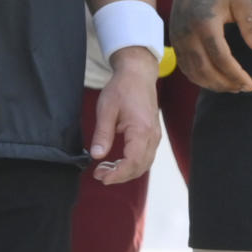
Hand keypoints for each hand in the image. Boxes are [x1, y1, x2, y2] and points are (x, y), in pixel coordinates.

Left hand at [89, 48, 160, 183]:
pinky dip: (132, 164)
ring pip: (144, 164)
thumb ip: (102, 134)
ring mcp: (155, 136)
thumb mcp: (106, 109)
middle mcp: (152, 136)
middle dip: (119, 176)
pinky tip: (117, 161)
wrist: (138, 74)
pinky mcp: (152, 135)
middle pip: (140, 167)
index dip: (117, 174)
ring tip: (105, 169)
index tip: (101, 177)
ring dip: (125, 171)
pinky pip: (145, 157)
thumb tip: (97, 156)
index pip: (133, 162)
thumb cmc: (122, 88)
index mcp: (141, 130)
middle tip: (98, 174)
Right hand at [171, 0, 251, 91]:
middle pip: (204, 69)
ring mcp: (177, 37)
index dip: (235, 75)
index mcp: (205, 23)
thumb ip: (251, 27)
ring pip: (192, 71)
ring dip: (211, 84)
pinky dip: (199, 77)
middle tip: (243, 88)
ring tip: (231, 86)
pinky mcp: (174, 38)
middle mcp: (187, 32)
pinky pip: (184, 65)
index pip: (220, 58)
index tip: (250, 85)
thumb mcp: (242, 1)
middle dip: (224, 84)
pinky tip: (214, 79)